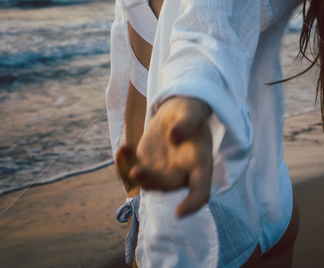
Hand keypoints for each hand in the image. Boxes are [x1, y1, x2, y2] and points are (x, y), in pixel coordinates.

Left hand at [116, 96, 212, 216]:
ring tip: (124, 149)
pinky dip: (123, 166)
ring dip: (131, 172)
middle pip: (167, 186)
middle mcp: (181, 174)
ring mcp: (162, 173)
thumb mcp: (191, 112)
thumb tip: (174, 137)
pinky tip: (122, 149)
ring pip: (146, 183)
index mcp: (200, 163)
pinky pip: (131, 174)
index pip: (201, 190)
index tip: (178, 212)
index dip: (192, 204)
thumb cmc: (190, 113)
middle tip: (136, 169)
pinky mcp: (145, 167)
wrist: (176, 114)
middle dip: (151, 180)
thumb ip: (186, 123)